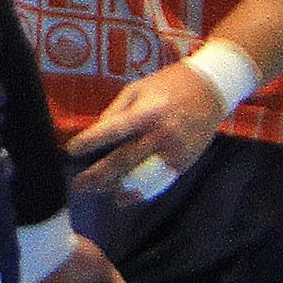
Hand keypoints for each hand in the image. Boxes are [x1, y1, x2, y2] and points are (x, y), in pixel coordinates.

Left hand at [68, 59, 227, 200]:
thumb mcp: (138, 88)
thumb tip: (96, 133)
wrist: (212, 89)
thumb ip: (115, 112)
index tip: (71, 150)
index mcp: (147, 112)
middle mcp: (161, 135)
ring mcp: (174, 151)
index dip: (90, 142)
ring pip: (141, 179)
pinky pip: (159, 184)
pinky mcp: (184, 163)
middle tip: (78, 184)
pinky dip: (139, 193)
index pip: (113, 130)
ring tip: (98, 191)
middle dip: (97, 175)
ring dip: (116, 188)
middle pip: (124, 161)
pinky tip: (123, 197)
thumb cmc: (169, 84)